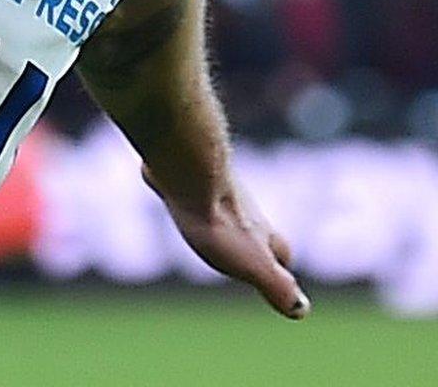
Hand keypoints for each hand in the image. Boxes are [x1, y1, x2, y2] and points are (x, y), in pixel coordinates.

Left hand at [148, 167, 308, 318]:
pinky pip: (191, 184)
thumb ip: (276, 286)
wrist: (187, 169)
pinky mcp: (182, 173)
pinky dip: (190, 194)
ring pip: (226, 204)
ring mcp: (213, 187)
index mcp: (260, 231)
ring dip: (224, 217)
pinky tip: (179, 198)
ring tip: (214, 228)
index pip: (281, 253)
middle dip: (258, 242)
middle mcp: (243, 207)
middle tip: (252, 254)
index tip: (283, 280)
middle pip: (257, 228)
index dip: (282, 269)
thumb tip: (300, 311)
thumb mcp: (252, 263)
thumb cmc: (218, 220)